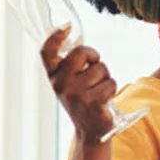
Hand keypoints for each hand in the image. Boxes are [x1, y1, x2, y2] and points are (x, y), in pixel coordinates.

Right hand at [41, 26, 116, 144]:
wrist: (90, 131)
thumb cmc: (83, 101)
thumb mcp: (71, 82)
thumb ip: (71, 64)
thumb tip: (70, 33)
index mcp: (54, 77)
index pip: (47, 52)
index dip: (55, 37)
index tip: (66, 27)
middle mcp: (61, 84)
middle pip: (81, 52)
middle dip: (94, 57)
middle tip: (95, 70)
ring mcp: (75, 94)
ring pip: (101, 68)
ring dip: (105, 78)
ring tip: (99, 91)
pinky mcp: (92, 102)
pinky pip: (110, 83)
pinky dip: (112, 89)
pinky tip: (105, 100)